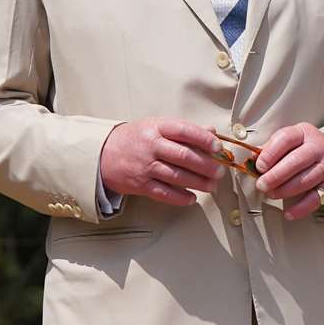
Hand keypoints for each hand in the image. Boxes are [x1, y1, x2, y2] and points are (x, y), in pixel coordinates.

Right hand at [100, 119, 223, 205]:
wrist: (103, 154)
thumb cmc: (136, 139)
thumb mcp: (157, 126)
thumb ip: (184, 130)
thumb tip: (211, 132)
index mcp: (157, 127)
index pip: (184, 131)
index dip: (204, 139)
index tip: (218, 147)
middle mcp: (151, 146)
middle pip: (183, 156)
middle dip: (206, 166)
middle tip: (219, 172)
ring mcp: (145, 166)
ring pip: (177, 176)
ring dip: (198, 183)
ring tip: (211, 186)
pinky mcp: (140, 185)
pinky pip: (164, 193)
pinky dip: (180, 197)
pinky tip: (192, 198)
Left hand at [254, 123, 323, 219]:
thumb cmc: (310, 150)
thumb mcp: (294, 140)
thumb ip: (273, 148)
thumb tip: (252, 159)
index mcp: (303, 133)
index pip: (286, 139)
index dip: (270, 153)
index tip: (259, 166)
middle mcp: (317, 148)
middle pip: (296, 161)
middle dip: (275, 176)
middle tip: (261, 185)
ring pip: (305, 180)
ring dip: (284, 190)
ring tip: (271, 194)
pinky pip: (315, 199)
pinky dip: (300, 208)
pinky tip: (288, 212)